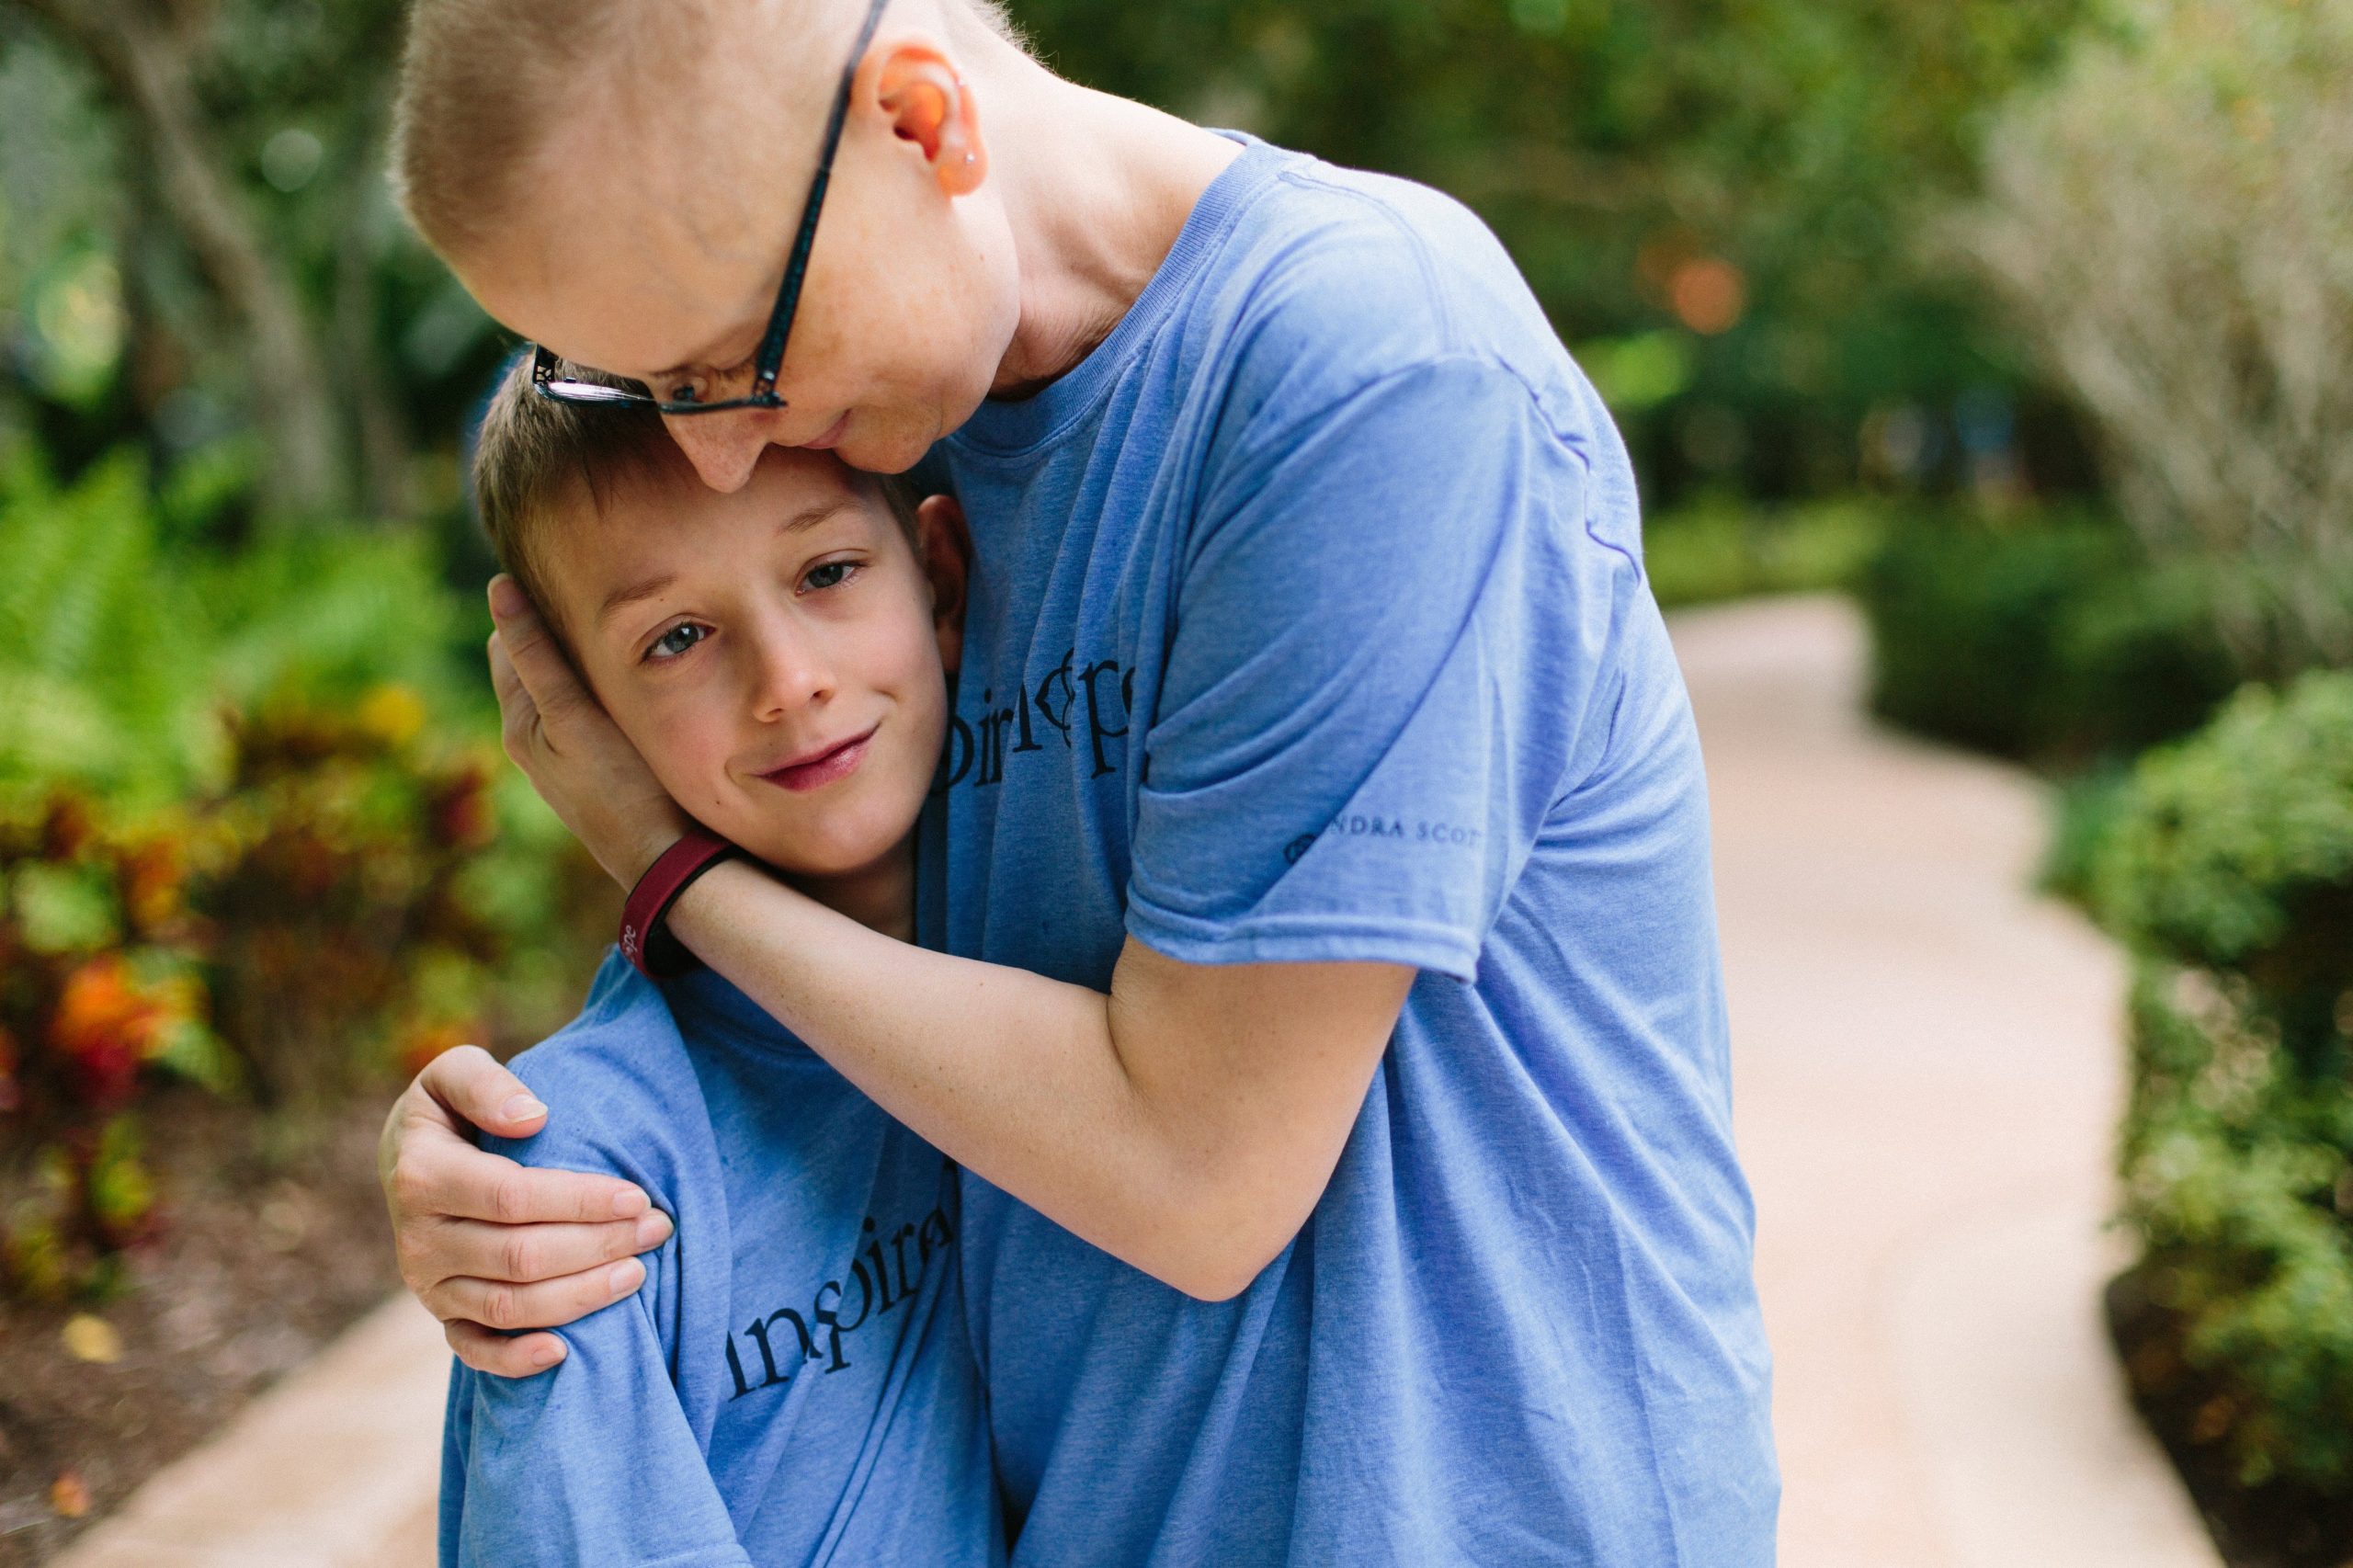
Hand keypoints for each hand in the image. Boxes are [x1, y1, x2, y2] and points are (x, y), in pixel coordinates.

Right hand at [380, 1045, 674, 1375]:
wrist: (408, 1158)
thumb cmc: (450, 1111)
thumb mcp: (453, 1073)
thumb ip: (486, 1084)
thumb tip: (531, 1117)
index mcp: (422, 1176)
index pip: (513, 1198)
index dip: (579, 1201)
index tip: (637, 1196)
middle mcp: (418, 1240)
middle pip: (520, 1257)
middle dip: (597, 1246)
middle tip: (657, 1229)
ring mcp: (428, 1285)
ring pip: (508, 1307)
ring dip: (580, 1296)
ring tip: (638, 1272)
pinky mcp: (441, 1315)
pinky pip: (474, 1351)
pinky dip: (517, 1360)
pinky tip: (567, 1351)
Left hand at [488, 575, 689, 886]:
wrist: (665, 859)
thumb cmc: (623, 787)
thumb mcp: (573, 716)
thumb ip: (536, 654)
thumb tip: (498, 587)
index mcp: (519, 723)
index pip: (509, 641)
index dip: (534, 607)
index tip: (575, 577)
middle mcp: (535, 740)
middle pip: (537, 662)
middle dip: (560, 630)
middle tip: (604, 599)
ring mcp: (568, 755)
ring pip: (567, 686)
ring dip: (586, 659)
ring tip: (624, 632)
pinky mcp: (599, 766)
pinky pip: (591, 711)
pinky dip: (603, 687)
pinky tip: (636, 680)